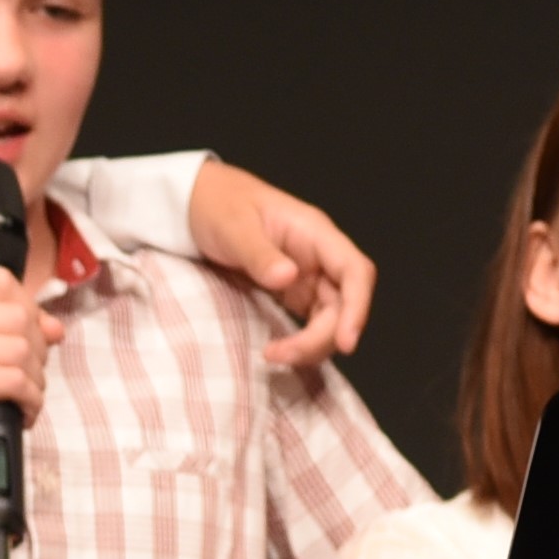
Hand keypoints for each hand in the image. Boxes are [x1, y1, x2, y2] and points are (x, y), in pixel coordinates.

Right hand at [0, 260, 57, 499]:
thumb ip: (7, 330)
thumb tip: (55, 328)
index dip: (26, 309)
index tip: (25, 341)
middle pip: (16, 314)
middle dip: (36, 349)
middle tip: (26, 378)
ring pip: (20, 348)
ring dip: (36, 378)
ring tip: (23, 398)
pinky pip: (14, 380)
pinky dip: (30, 399)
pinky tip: (21, 413)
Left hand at [187, 158, 375, 366]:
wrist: (200, 202)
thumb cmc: (219, 205)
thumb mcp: (234, 227)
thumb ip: (259, 254)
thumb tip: (287, 277)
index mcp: (314, 232)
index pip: (354, 271)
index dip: (358, 308)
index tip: (345, 343)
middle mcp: (319, 256)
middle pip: (344, 303)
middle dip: (323, 337)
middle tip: (282, 356)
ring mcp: (308, 275)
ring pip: (330, 318)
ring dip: (311, 344)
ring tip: (273, 355)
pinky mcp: (294, 292)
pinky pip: (310, 322)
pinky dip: (301, 341)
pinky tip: (279, 351)